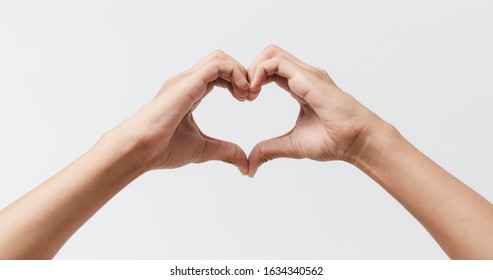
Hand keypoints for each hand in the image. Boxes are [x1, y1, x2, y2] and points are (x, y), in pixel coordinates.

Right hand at [113, 50, 249, 173]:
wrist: (140, 150)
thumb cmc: (162, 149)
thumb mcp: (203, 149)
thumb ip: (225, 151)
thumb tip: (244, 163)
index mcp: (190, 92)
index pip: (219, 74)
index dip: (237, 82)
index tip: (247, 100)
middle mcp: (188, 82)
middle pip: (221, 61)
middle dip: (241, 73)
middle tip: (250, 96)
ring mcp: (186, 80)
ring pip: (220, 58)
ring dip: (239, 72)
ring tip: (246, 94)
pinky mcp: (187, 82)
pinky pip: (218, 65)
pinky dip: (234, 73)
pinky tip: (240, 93)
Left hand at [246, 45, 380, 176]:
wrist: (355, 141)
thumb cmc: (333, 141)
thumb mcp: (291, 145)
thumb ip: (269, 150)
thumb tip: (250, 165)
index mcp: (299, 87)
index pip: (270, 70)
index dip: (253, 80)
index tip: (246, 99)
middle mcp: (302, 76)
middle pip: (268, 56)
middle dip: (249, 71)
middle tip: (244, 94)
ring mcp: (306, 74)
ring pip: (271, 52)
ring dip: (253, 69)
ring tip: (249, 92)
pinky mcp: (307, 77)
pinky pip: (276, 61)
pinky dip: (259, 71)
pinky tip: (256, 90)